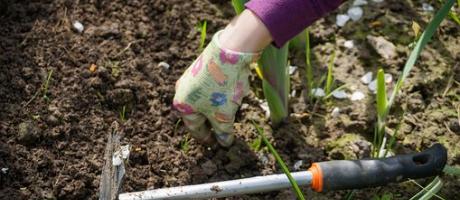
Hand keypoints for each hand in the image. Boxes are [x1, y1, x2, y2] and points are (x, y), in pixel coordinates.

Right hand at [173, 30, 259, 146]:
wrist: (229, 52)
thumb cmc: (222, 88)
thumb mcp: (224, 115)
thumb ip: (223, 132)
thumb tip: (224, 143)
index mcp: (182, 106)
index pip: (195, 129)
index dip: (208, 139)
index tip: (218, 145)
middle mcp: (182, 92)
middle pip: (199, 115)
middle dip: (213, 123)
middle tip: (225, 131)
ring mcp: (191, 79)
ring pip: (205, 101)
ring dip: (217, 109)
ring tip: (232, 112)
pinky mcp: (202, 69)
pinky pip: (210, 89)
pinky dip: (219, 96)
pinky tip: (232, 95)